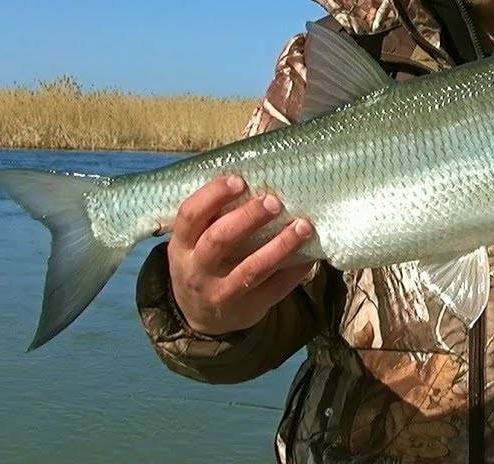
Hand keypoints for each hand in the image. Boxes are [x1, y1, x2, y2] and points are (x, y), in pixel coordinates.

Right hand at [167, 174, 314, 335]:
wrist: (200, 316)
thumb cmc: (204, 262)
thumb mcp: (194, 242)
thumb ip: (214, 216)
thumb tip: (254, 176)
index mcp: (182, 245)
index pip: (190, 215)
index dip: (212, 195)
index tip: (239, 180)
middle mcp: (197, 270)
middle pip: (219, 241)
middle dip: (248, 218)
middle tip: (274, 201)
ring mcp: (222, 292)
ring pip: (251, 269)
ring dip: (280, 246)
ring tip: (303, 226)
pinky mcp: (248, 309)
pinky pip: (275, 289)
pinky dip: (295, 270)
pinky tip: (311, 254)